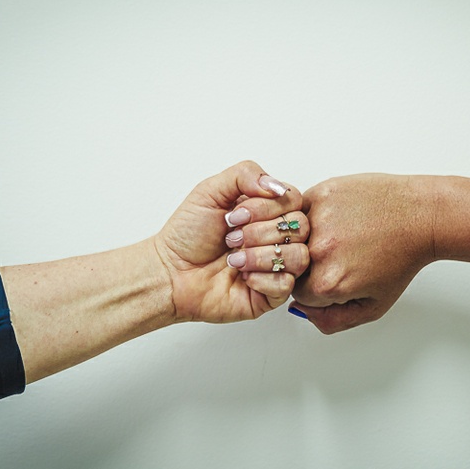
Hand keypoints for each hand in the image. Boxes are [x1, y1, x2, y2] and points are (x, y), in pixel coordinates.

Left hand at [154, 160, 309, 322]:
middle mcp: (276, 237)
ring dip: (261, 255)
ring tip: (234, 259)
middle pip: (300, 227)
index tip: (235, 215)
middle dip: (260, 232)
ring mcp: (276, 266)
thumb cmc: (187, 235)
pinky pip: (287, 285)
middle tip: (231, 237)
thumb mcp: (210, 190)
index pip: (294, 201)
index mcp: (267, 212)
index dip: (268, 207)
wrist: (169, 271)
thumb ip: (245, 174)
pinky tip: (242, 277)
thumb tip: (277, 186)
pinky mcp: (272, 294)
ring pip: (299, 256)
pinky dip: (262, 278)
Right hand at [291, 174, 436, 332]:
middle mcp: (318, 251)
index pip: (296, 293)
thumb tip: (303, 312)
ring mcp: (318, 219)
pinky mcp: (321, 194)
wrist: (420, 216)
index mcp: (327, 282)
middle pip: (292, 265)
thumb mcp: (373, 306)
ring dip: (311, 236)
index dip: (316, 286)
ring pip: (293, 236)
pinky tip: (340, 216)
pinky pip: (302, 208)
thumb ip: (332, 320)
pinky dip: (315, 213)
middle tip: (342, 254)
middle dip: (312, 263)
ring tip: (343, 233)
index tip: (336, 275)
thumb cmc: (401, 257)